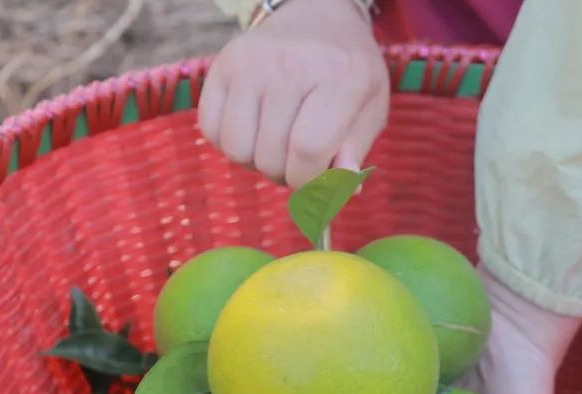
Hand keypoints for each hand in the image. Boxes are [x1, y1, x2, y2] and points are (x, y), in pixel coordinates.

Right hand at [198, 0, 388, 186]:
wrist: (316, 14)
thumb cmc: (348, 69)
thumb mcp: (371, 105)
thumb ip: (357, 148)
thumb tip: (342, 188)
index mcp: (339, 76)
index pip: (308, 150)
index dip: (309, 181)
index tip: (314, 179)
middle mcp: (290, 66)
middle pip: (270, 157)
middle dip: (284, 174)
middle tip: (296, 159)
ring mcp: (250, 64)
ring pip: (237, 150)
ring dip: (255, 162)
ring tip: (274, 144)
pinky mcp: (221, 66)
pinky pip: (211, 131)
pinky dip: (229, 143)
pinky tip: (252, 130)